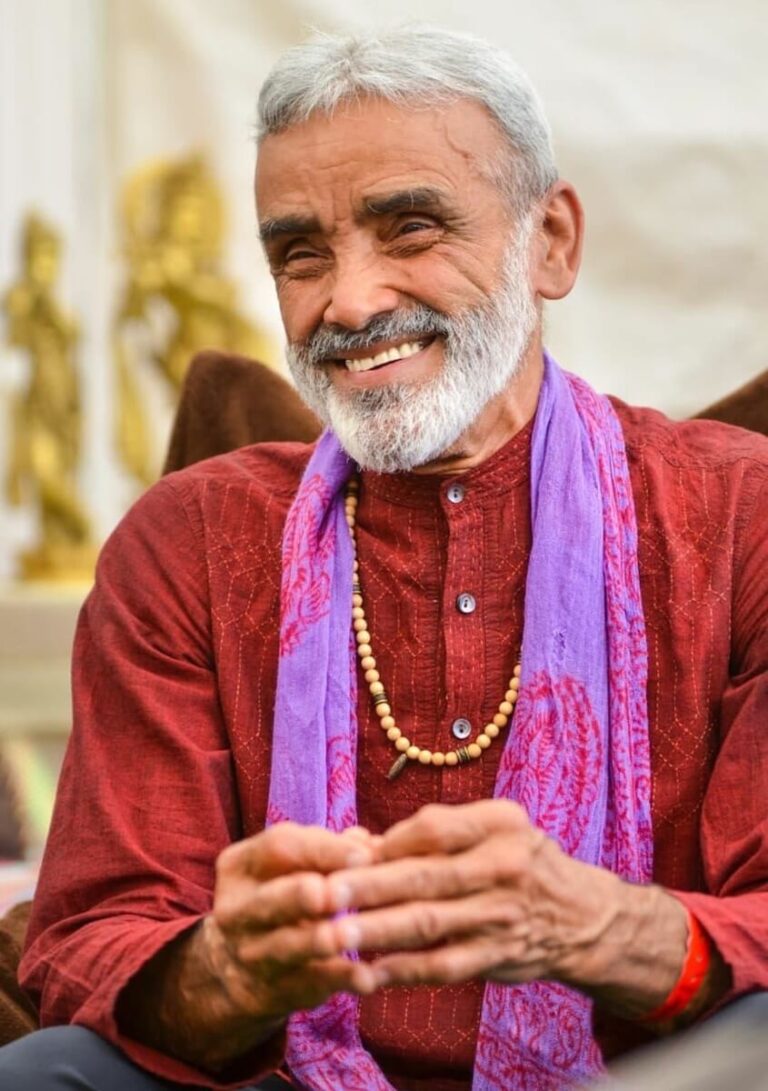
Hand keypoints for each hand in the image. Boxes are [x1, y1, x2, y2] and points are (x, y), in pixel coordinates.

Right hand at [205, 822, 381, 1023]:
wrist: (237, 967)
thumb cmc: (281, 896)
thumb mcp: (290, 866)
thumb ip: (329, 850)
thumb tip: (370, 842)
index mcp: (240, 866)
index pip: (279, 846)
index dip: (324, 849)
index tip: (365, 855)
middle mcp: (238, 911)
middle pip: (270, 899)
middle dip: (300, 895)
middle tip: (333, 893)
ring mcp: (253, 954)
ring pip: (285, 946)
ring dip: (317, 941)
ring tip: (346, 937)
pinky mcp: (274, 990)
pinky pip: (307, 984)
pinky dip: (338, 980)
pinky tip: (365, 978)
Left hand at [319, 801, 688, 1014]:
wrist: (581, 915)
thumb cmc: (520, 861)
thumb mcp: (493, 827)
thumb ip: (437, 832)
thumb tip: (364, 843)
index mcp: (499, 824)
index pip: (435, 829)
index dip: (388, 842)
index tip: (345, 851)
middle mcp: (503, 867)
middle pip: (425, 876)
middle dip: (369, 886)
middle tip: (323, 892)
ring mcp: (500, 916)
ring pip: (428, 924)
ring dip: (377, 930)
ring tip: (334, 933)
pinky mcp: (496, 957)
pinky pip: (443, 965)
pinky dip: (403, 970)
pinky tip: (368, 972)